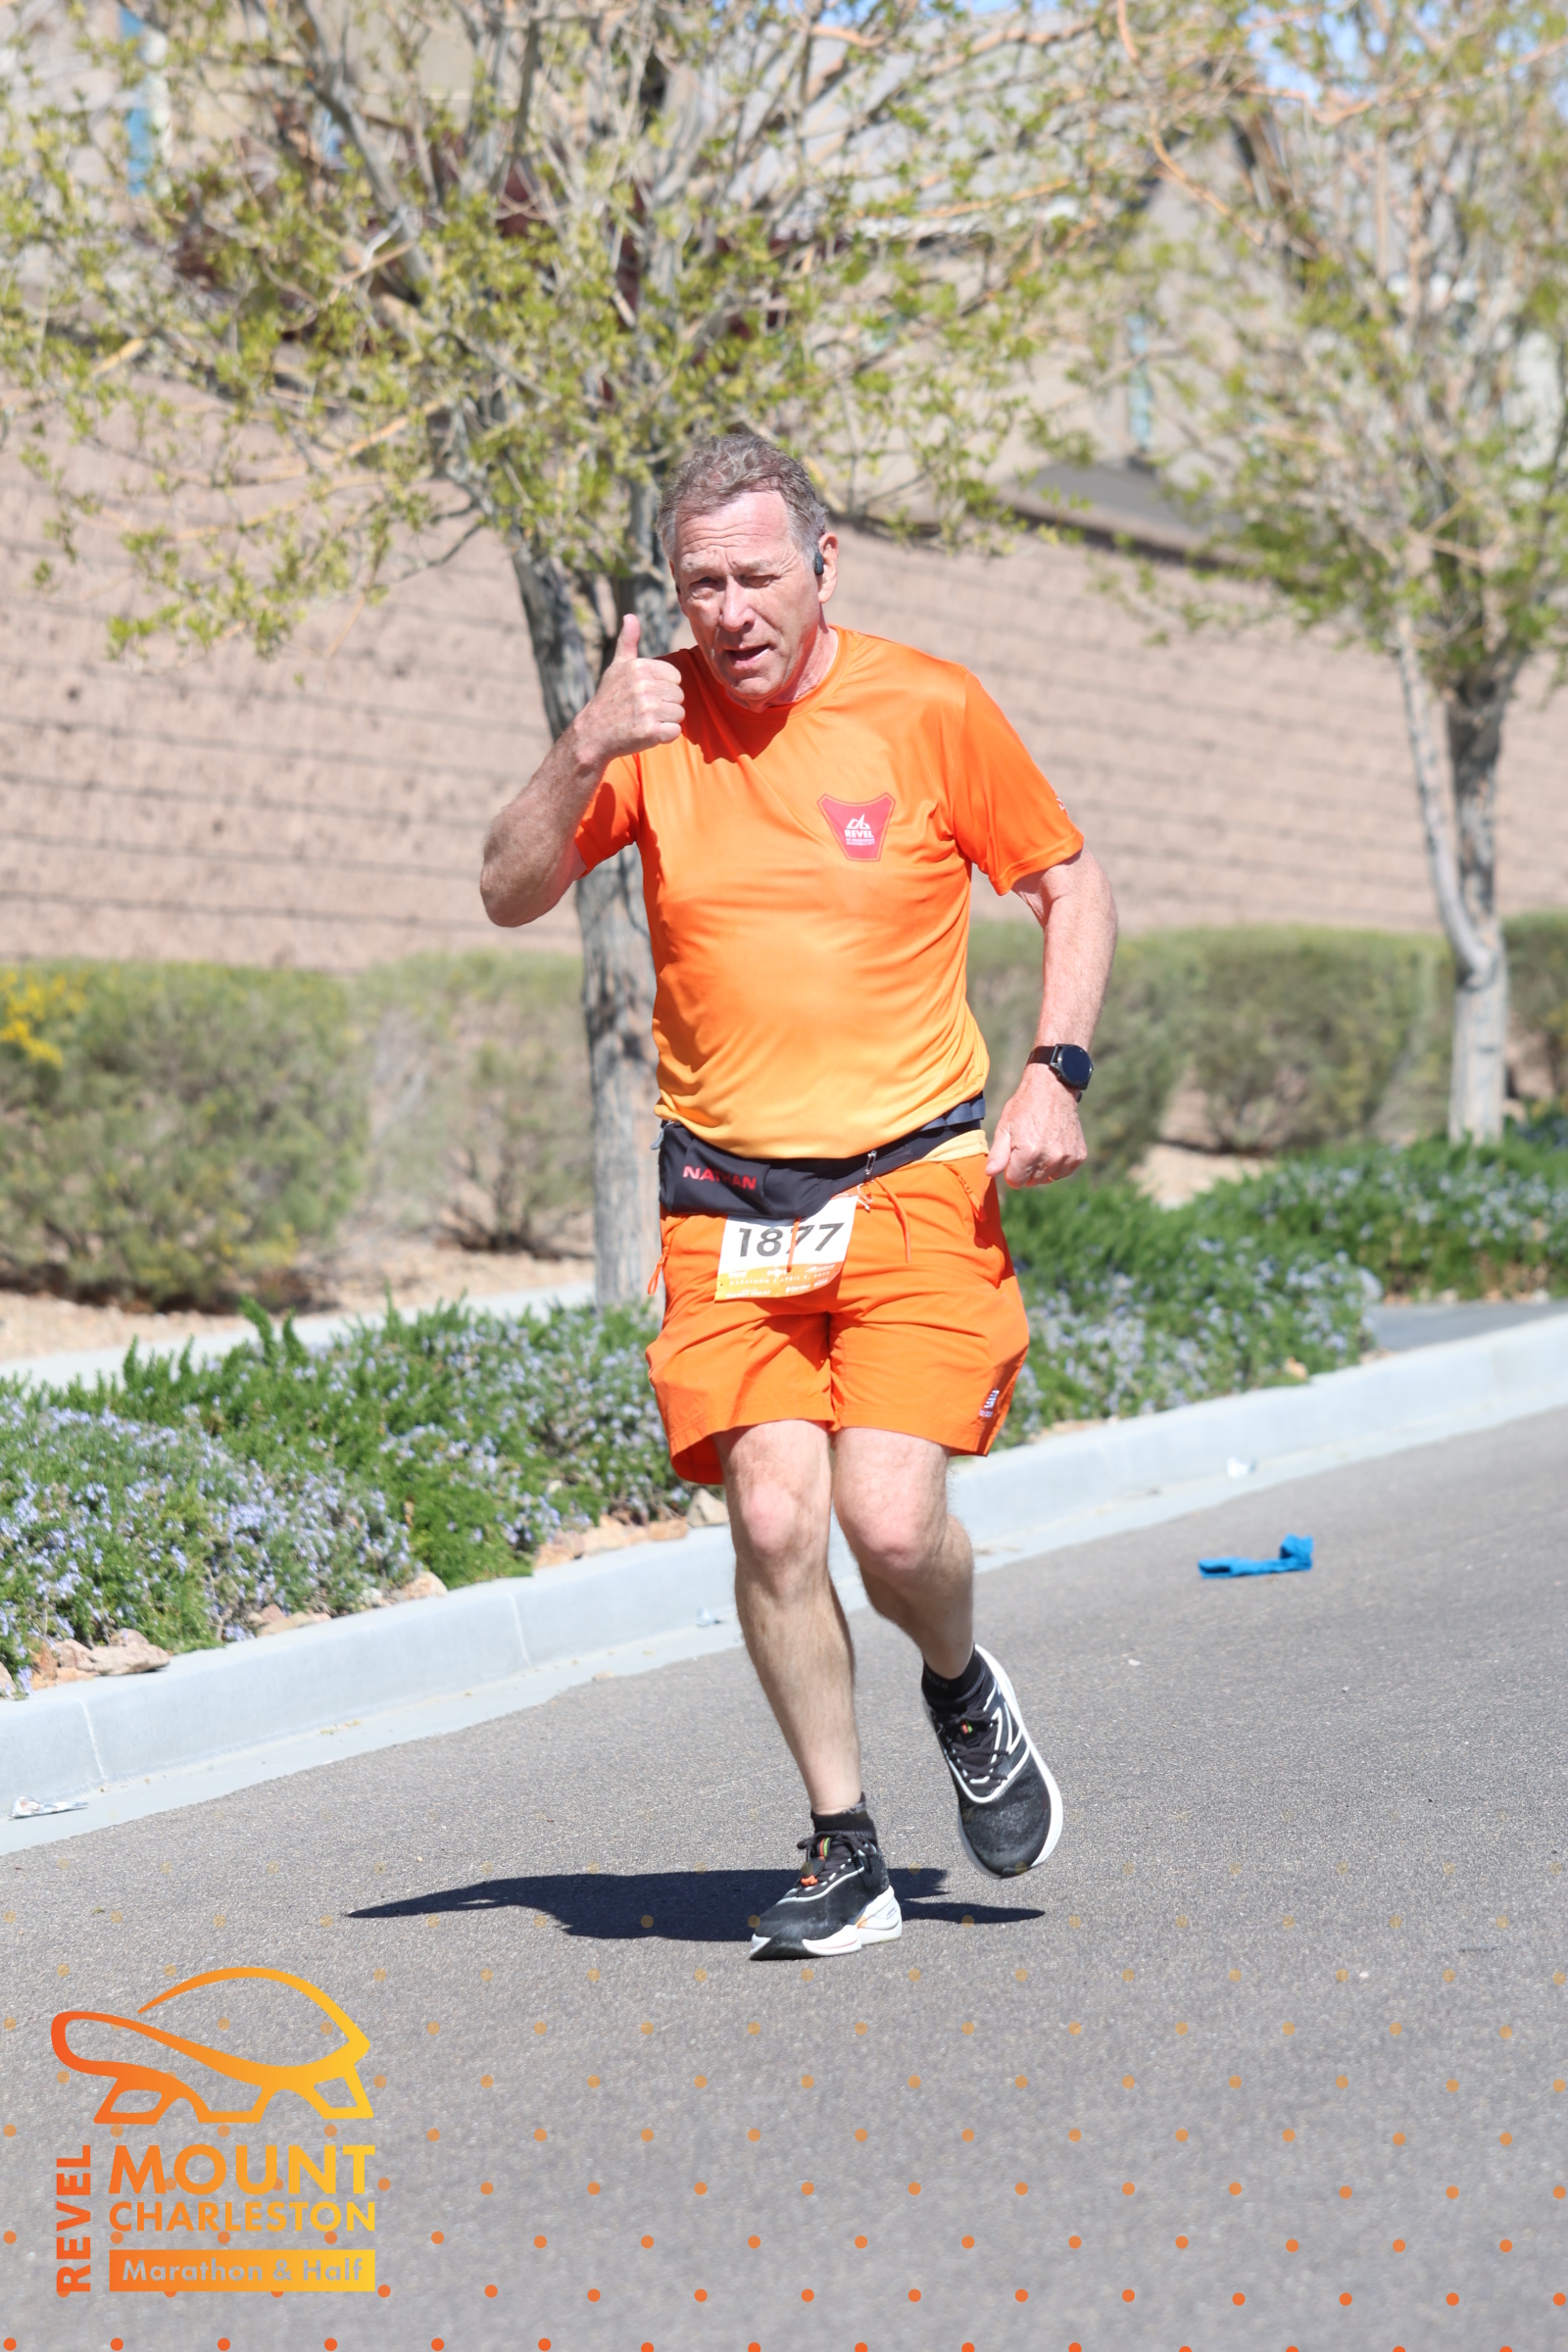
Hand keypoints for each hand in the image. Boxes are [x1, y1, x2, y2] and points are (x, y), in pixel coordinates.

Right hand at [575, 613, 684, 765]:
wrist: (593, 734)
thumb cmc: (608, 699)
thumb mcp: (616, 667)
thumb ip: (628, 642)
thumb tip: (630, 616)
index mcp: (639, 667)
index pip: (675, 677)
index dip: (664, 688)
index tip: (644, 695)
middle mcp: (644, 685)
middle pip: (679, 696)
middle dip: (665, 706)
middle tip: (643, 711)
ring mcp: (647, 709)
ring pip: (679, 714)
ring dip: (666, 721)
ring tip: (644, 721)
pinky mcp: (650, 731)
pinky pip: (675, 731)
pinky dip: (664, 736)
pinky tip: (646, 733)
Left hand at [986, 1061, 1087, 1187]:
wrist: (1053, 1089)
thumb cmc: (1024, 1107)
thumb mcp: (1005, 1127)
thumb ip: (998, 1154)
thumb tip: (990, 1173)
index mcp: (1028, 1153)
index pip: (1015, 1182)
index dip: (1011, 1170)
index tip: (1013, 1155)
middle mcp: (1050, 1158)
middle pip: (1032, 1182)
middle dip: (1026, 1169)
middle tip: (1027, 1146)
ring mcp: (1067, 1157)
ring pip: (1048, 1179)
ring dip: (1042, 1168)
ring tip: (1041, 1144)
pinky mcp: (1079, 1156)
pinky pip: (1063, 1172)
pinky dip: (1057, 1164)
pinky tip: (1054, 1145)